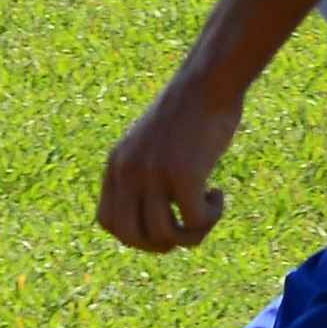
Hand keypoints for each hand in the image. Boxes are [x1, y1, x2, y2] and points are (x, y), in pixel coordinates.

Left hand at [96, 78, 240, 258]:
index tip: (164, 224)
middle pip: (132, 237)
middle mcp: (128, 171)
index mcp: (116, 165)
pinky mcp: (183, 174)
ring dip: (193, 234)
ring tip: (208, 211)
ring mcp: (153, 173)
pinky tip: (218, 195)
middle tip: (187, 229)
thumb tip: (156, 228)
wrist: (207, 83)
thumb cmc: (188, 115)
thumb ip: (145, 178)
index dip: (136, 235)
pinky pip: (194, 222)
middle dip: (160, 245)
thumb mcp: (152, 146)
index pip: (108, 222)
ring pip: (165, 235)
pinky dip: (210, 218)